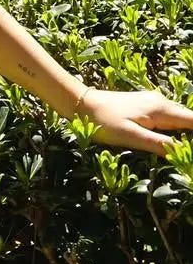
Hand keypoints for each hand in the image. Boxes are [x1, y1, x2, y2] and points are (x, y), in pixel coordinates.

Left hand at [78, 86, 192, 157]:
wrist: (81, 103)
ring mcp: (153, 103)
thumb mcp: (132, 136)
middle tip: (190, 160)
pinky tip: (176, 142)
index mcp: (161, 109)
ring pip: (180, 119)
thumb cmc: (104, 121)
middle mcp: (161, 102)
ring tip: (185, 154)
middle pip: (190, 120)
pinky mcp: (146, 107)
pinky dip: (178, 129)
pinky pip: (170, 118)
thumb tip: (186, 153)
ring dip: (188, 133)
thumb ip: (160, 144)